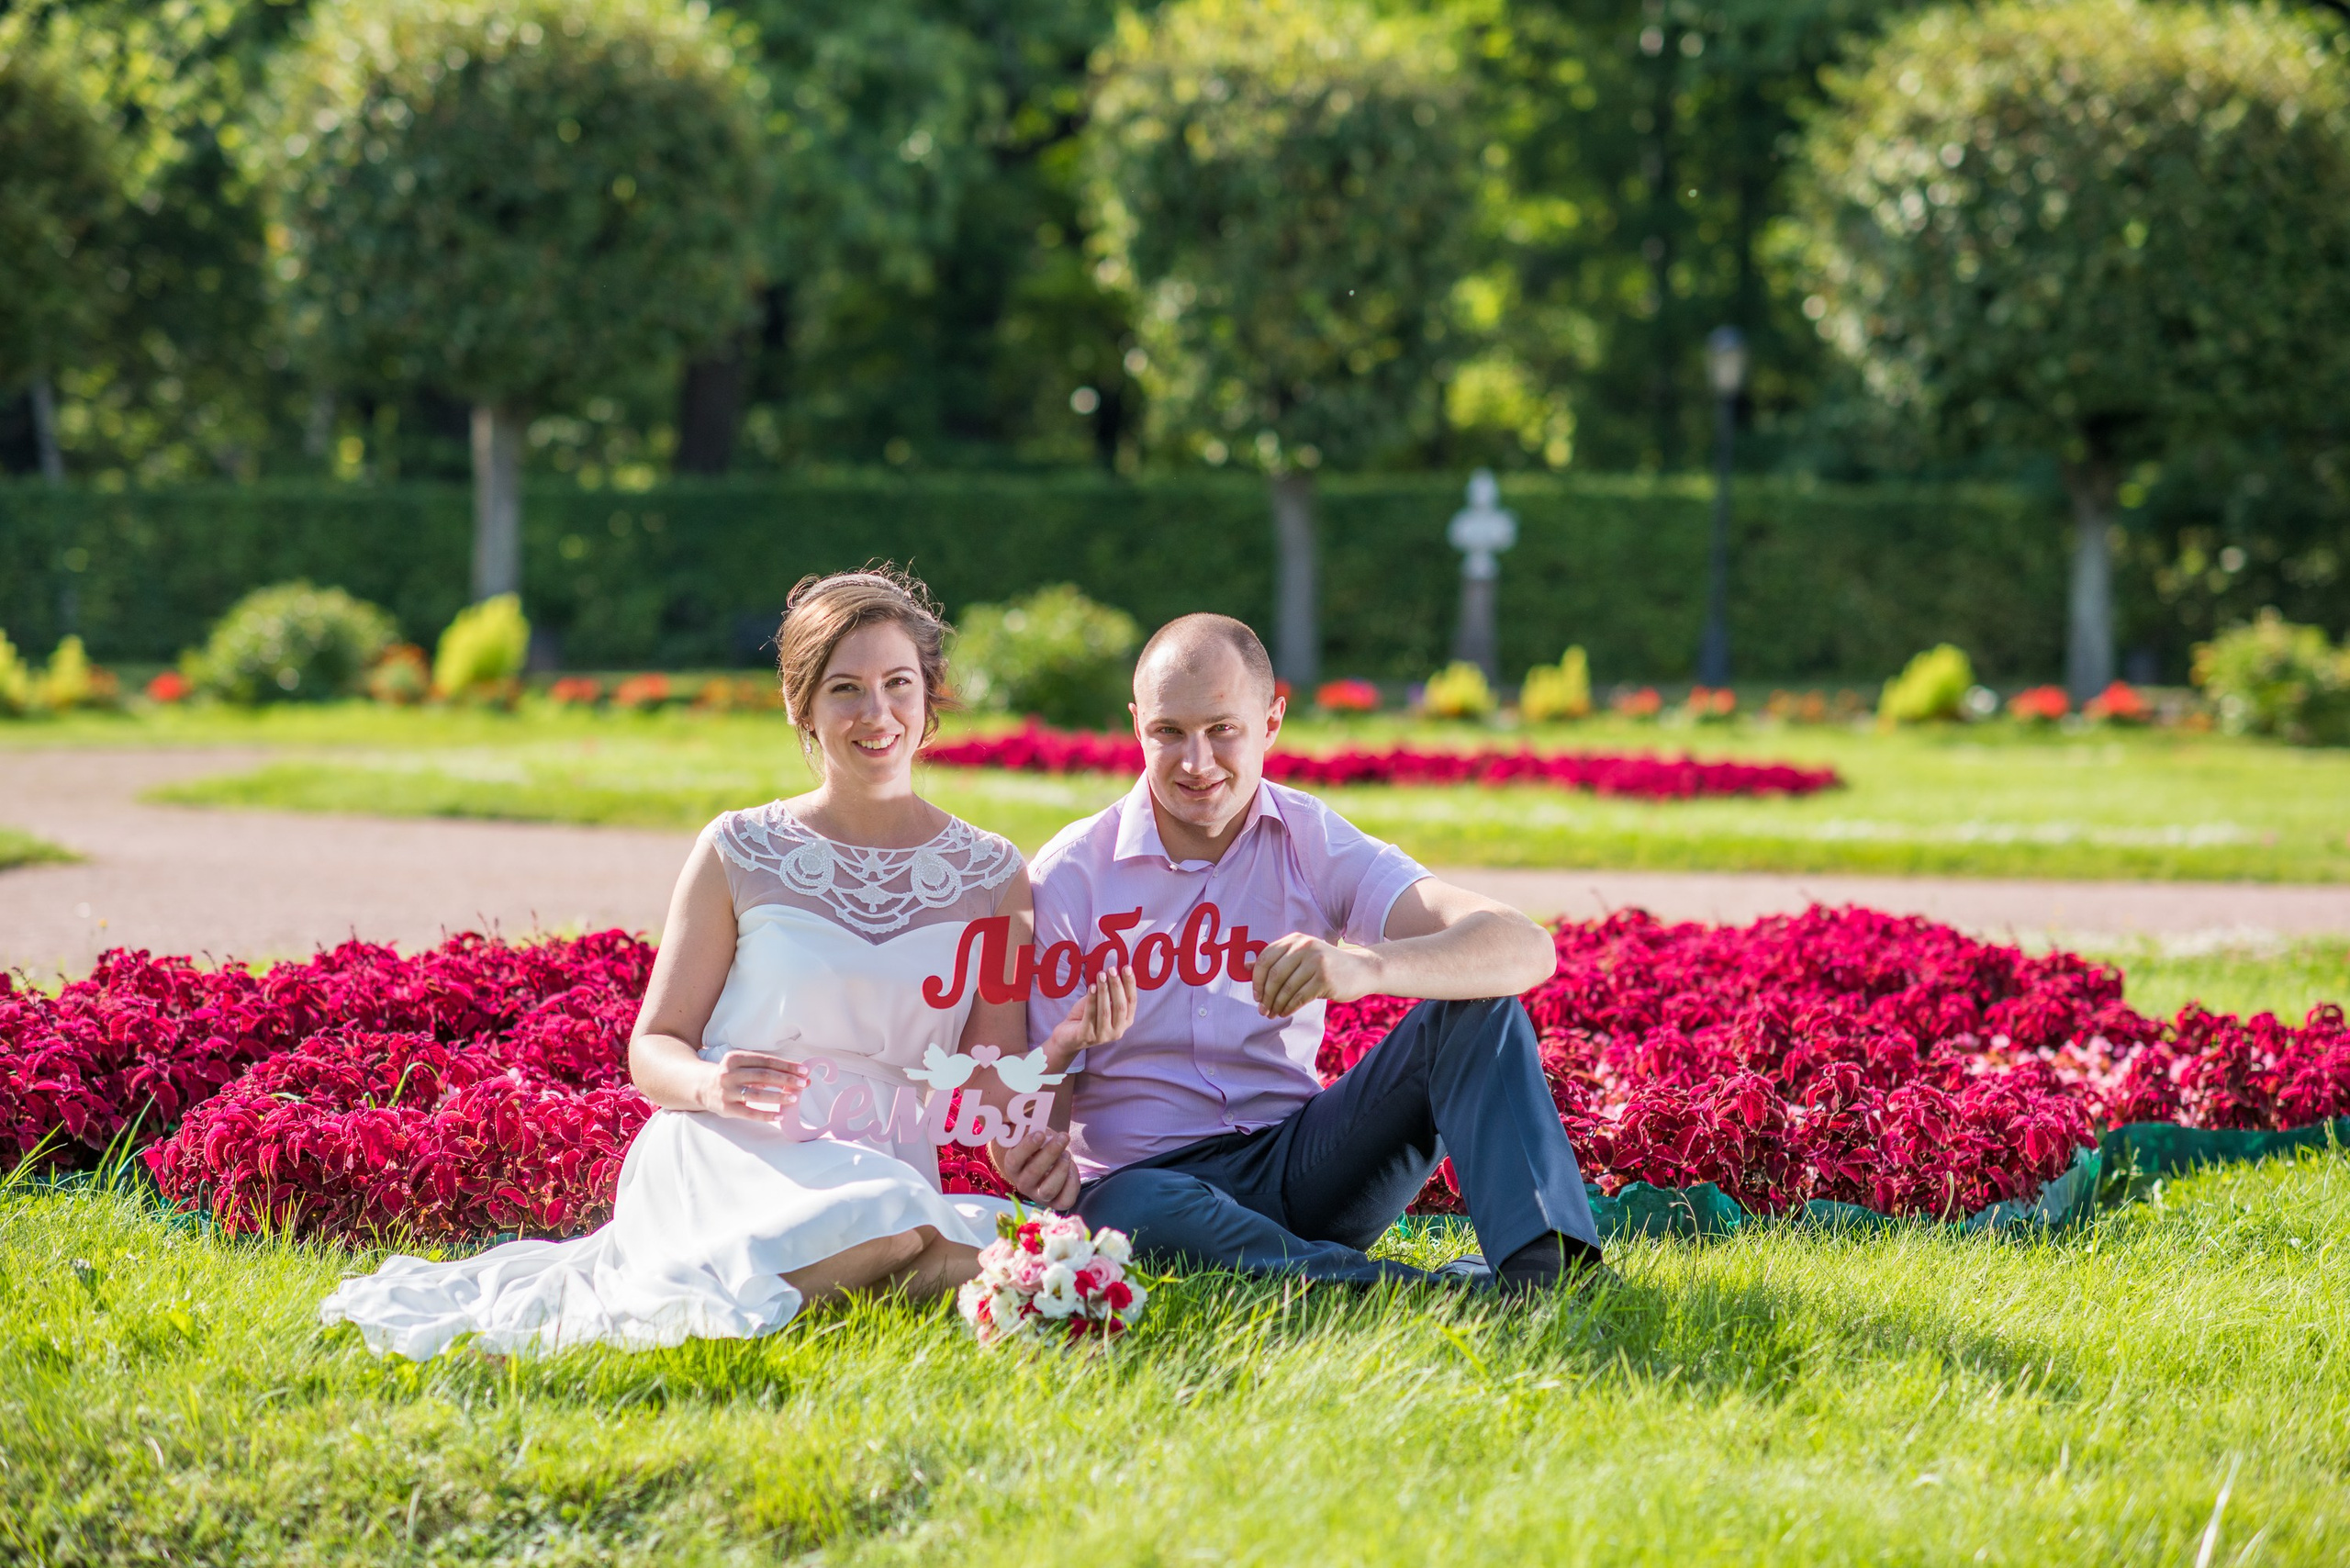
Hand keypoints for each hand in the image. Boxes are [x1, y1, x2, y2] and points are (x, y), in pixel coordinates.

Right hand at [701, 1050, 807, 1121]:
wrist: (702, 1086)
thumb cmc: (731, 1074)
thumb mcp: (743, 1066)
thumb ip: (768, 1069)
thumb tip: (800, 1076)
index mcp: (735, 1058)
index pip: (766, 1061)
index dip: (786, 1065)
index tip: (803, 1070)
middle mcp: (729, 1073)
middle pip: (763, 1076)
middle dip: (786, 1079)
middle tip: (803, 1083)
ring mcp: (727, 1091)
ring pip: (757, 1094)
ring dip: (778, 1096)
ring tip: (794, 1098)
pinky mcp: (726, 1108)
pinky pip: (749, 1113)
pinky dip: (766, 1115)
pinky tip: (780, 1115)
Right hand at [992, 1128, 1080, 1208]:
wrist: (1049, 1165)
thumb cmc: (1039, 1147)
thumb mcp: (1032, 1136)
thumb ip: (1029, 1130)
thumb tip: (1032, 1121)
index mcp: (1013, 1166)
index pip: (1015, 1159)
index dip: (1027, 1147)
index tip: (1041, 1134)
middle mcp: (1023, 1184)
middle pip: (1034, 1172)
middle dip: (1051, 1152)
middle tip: (1063, 1137)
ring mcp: (1039, 1196)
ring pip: (1048, 1189)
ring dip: (1060, 1169)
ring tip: (1067, 1154)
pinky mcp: (1056, 1203)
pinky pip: (1065, 1199)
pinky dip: (1072, 1183)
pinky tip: (1072, 1169)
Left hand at [1041, 956, 1138, 1068]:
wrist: (1067, 1035)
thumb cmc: (1087, 1016)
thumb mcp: (1102, 1003)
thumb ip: (1110, 992)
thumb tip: (1114, 970)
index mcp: (1125, 1022)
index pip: (1132, 1001)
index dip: (1130, 984)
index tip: (1127, 968)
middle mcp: (1117, 1031)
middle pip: (1120, 1006)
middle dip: (1116, 985)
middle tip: (1111, 969)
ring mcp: (1102, 1036)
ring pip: (1105, 1010)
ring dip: (1103, 990)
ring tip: (1101, 974)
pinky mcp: (1087, 1036)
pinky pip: (1090, 1015)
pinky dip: (1091, 999)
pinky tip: (1091, 987)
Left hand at [1251, 933, 1380, 1017]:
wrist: (1361, 970)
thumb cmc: (1325, 965)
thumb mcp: (1300, 957)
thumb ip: (1274, 961)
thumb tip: (1243, 967)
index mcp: (1295, 940)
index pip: (1265, 958)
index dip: (1256, 979)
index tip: (1256, 995)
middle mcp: (1305, 947)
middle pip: (1274, 975)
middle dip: (1265, 996)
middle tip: (1262, 1010)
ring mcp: (1316, 962)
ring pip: (1286, 988)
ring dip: (1276, 1005)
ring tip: (1273, 1013)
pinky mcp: (1325, 979)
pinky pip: (1299, 997)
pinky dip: (1289, 1007)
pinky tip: (1285, 1012)